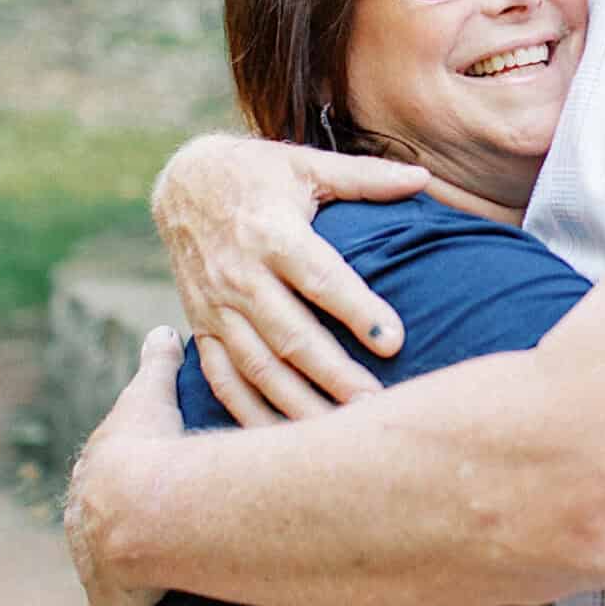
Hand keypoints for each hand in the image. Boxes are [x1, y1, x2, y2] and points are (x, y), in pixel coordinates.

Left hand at [65, 326, 187, 605]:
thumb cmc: (149, 445)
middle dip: (108, 530)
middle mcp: (82, 521)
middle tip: (136, 533)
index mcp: (91, 475)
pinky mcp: (108, 602)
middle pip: (91, 526)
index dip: (114, 481)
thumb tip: (165, 327)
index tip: (131, 484)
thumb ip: (158, 362)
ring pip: (96, 571)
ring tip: (138, 579)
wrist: (144, 506)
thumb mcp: (151, 394)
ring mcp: (91, 564)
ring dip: (113, 576)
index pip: (97, 478)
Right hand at [154, 133, 426, 423]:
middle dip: (334, 374)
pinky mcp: (203, 328)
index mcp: (271, 233)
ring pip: (258, 367)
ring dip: (298, 403)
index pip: (319, 278)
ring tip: (342, 432)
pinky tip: (281, 441)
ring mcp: (217, 308)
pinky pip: (222, 379)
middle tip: (378, 405)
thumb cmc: (256, 173)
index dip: (356, 309)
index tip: (394, 340)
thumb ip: (364, 176)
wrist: (181, 183)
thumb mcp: (305, 164)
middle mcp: (240, 276)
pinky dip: (248, 413)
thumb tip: (423, 176)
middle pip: (291, 335)